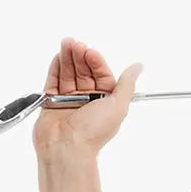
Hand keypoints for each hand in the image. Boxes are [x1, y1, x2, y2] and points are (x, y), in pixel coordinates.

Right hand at [32, 37, 143, 155]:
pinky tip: (59, 57)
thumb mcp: (118, 106)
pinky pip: (53, 81)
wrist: (66, 147)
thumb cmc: (93, 132)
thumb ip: (127, 85)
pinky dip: (56, 68)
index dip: (96, 61)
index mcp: (105, 102)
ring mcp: (69, 101)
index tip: (90, 52)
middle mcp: (88, 101)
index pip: (101, 74)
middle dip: (80, 56)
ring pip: (69, 74)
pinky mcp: (52, 102)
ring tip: (66, 44)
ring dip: (67, 58)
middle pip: (84, 71)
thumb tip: (138, 67)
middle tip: (75, 44)